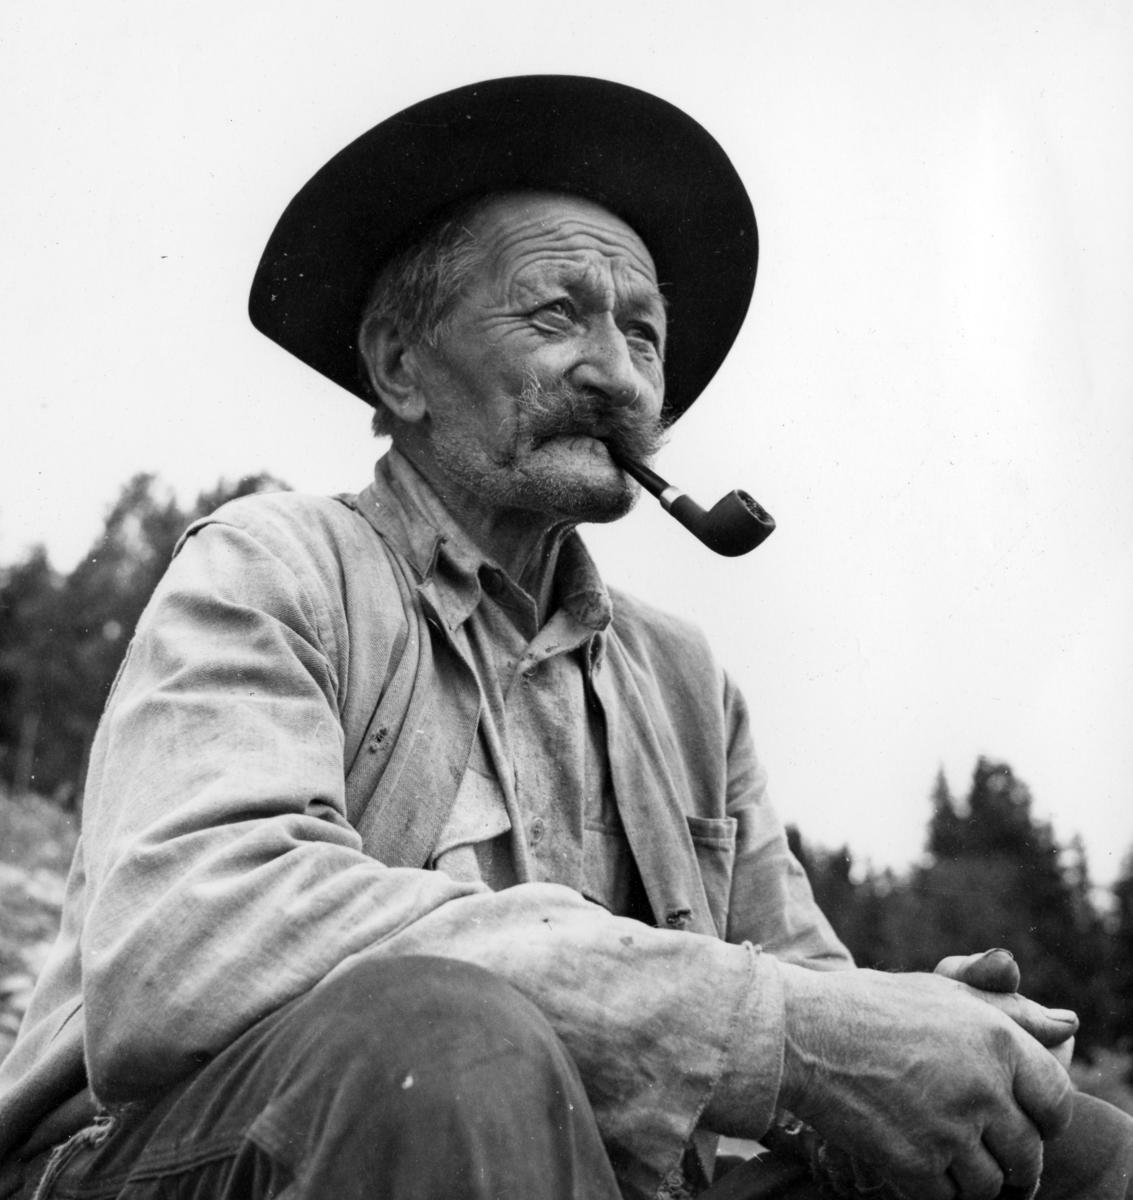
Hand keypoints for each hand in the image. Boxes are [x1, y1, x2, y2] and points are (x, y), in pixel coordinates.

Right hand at [777, 963, 1073, 1199]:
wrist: (801, 1031)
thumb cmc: (871, 1005)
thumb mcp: (943, 991)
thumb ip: (1008, 1009)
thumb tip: (1067, 1026)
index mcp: (996, 1039)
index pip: (1057, 1100)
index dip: (1043, 1118)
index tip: (1024, 1122)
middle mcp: (982, 1086)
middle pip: (1026, 1153)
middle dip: (1010, 1160)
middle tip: (981, 1150)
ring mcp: (949, 1129)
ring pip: (989, 1185)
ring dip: (970, 1179)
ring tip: (941, 1153)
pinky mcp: (915, 1164)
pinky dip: (934, 1190)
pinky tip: (912, 1161)